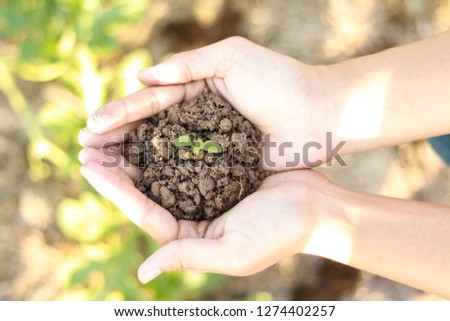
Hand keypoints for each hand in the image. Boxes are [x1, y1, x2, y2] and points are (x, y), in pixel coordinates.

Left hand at [78, 147, 329, 282]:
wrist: (316, 206)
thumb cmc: (280, 232)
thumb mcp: (234, 252)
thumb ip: (189, 257)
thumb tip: (144, 271)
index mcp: (189, 236)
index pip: (144, 212)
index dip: (116, 191)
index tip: (91, 166)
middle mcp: (191, 212)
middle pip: (146, 189)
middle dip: (117, 167)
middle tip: (88, 143)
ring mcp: (203, 189)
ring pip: (161, 167)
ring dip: (135, 148)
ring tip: (110, 128)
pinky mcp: (217, 169)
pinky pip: (185, 152)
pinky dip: (166, 137)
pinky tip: (150, 120)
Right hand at [79, 37, 332, 168]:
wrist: (320, 115)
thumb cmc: (280, 82)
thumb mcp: (233, 58)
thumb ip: (188, 65)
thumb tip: (143, 76)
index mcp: (197, 89)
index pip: (150, 101)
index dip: (120, 114)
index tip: (91, 126)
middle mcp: (199, 117)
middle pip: (149, 129)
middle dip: (117, 138)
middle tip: (84, 150)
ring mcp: (210, 144)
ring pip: (163, 153)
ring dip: (131, 160)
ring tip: (100, 168)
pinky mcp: (223, 166)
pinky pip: (187, 172)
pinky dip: (162, 178)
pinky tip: (138, 185)